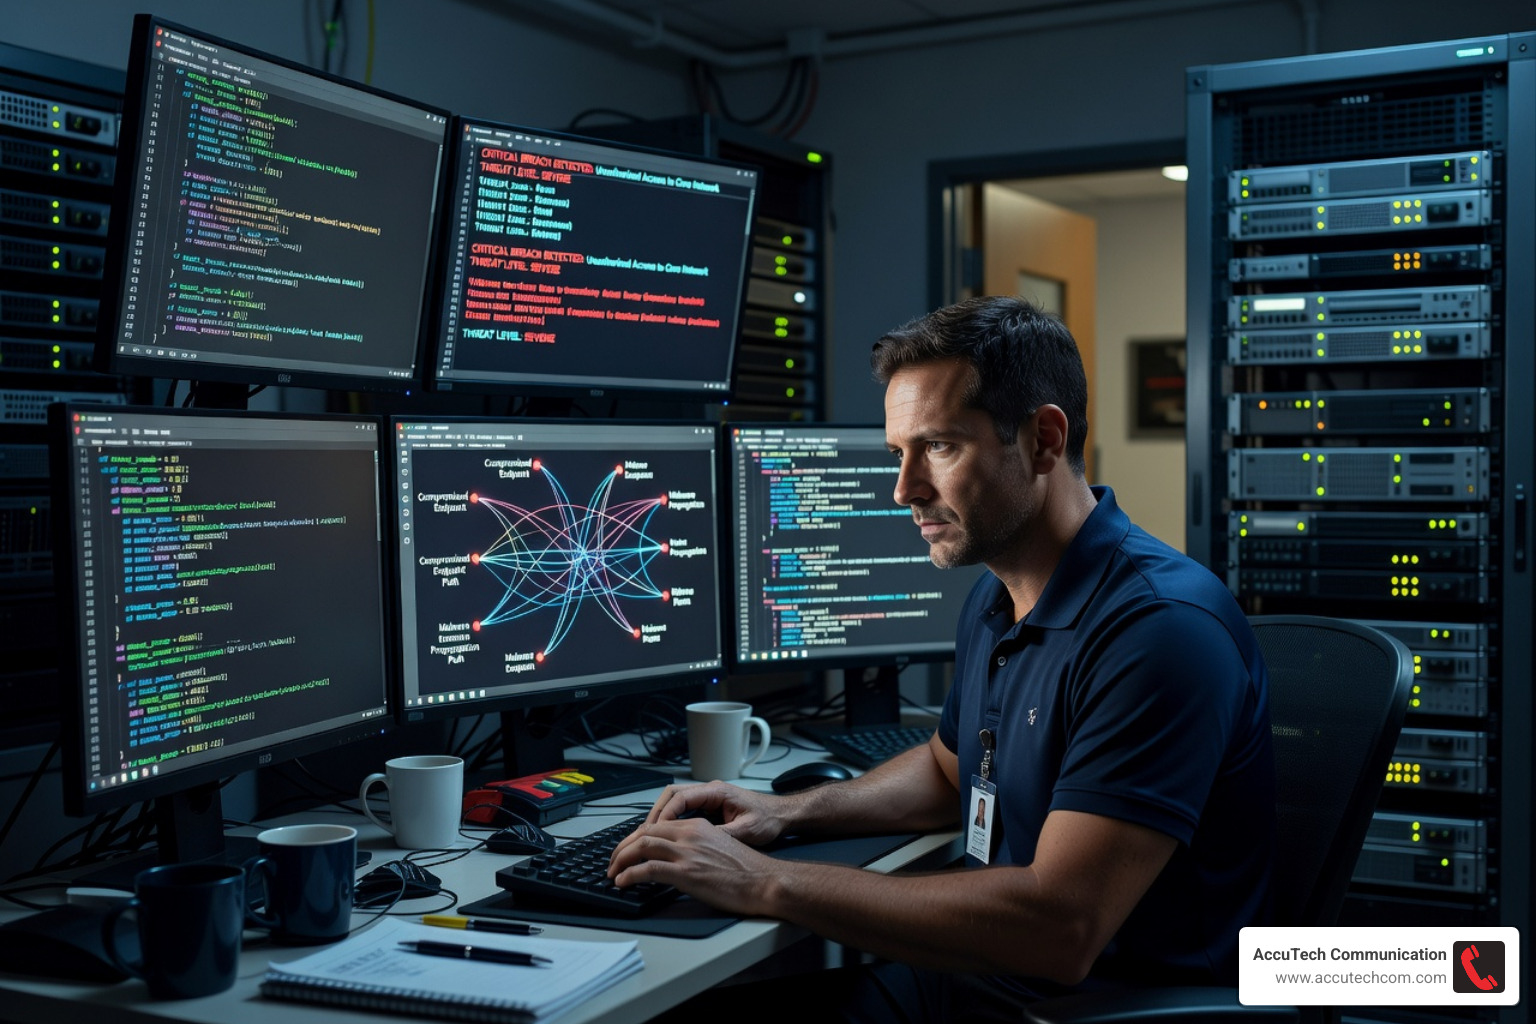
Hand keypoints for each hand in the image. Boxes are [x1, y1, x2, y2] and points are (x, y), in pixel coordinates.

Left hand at [607, 816, 783, 917]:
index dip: (636, 837)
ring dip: (621, 859)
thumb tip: (677, 858)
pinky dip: (630, 874)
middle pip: (644, 832)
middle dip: (622, 847)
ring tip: (612, 872)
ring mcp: (687, 852)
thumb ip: (696, 846)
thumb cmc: (747, 870)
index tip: (627, 850)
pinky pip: (648, 868)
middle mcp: (690, 834)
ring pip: (642, 846)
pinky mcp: (686, 872)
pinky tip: (622, 882)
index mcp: (697, 826)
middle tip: (612, 861)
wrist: (764, 881)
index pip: (657, 825)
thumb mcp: (719, 846)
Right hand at [641, 781, 789, 847]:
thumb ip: (722, 836)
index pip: (680, 797)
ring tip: (652, 837)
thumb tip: (698, 845)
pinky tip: (669, 837)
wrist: (783, 815)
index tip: (656, 831)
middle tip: (646, 834)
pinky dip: (674, 821)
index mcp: (716, 792)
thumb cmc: (768, 820)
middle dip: (657, 814)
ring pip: (676, 801)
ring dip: (663, 817)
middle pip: (672, 795)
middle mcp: (709, 791)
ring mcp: (709, 798)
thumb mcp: (746, 831)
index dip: (665, 814)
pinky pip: (685, 810)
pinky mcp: (710, 807)